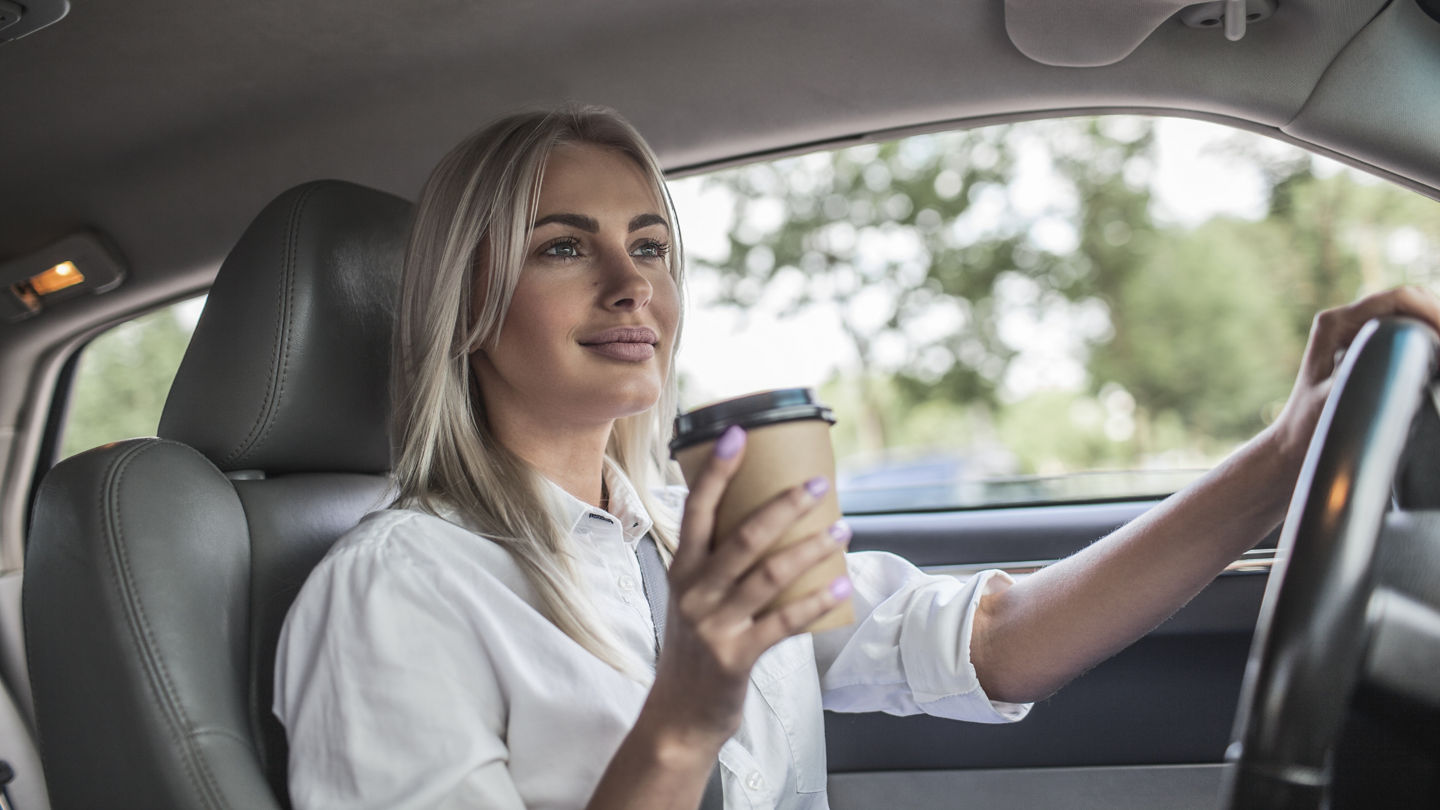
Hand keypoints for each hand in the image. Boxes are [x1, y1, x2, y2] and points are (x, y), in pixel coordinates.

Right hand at [645, 425, 850, 751]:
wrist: (679, 715)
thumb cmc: (695, 649)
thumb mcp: (693, 599)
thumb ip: (719, 564)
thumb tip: (768, 519)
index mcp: (682, 571)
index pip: (696, 510)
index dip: (717, 471)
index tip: (738, 435)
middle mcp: (694, 593)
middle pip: (743, 536)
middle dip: (783, 505)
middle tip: (817, 483)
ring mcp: (714, 625)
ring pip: (769, 575)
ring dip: (810, 549)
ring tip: (842, 528)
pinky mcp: (736, 656)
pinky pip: (784, 623)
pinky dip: (816, 602)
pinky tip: (842, 584)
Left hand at [1269, 286, 1439, 463]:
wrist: (1294, 445)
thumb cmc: (1310, 428)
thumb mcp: (1335, 401)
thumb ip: (1364, 374)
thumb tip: (1398, 356)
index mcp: (1336, 324)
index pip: (1398, 299)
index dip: (1433, 313)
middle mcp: (1346, 320)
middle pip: (1410, 301)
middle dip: (1438, 318)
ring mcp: (1357, 332)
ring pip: (1412, 314)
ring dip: (1435, 329)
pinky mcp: (1368, 347)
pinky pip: (1407, 333)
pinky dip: (1429, 340)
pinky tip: (1437, 362)